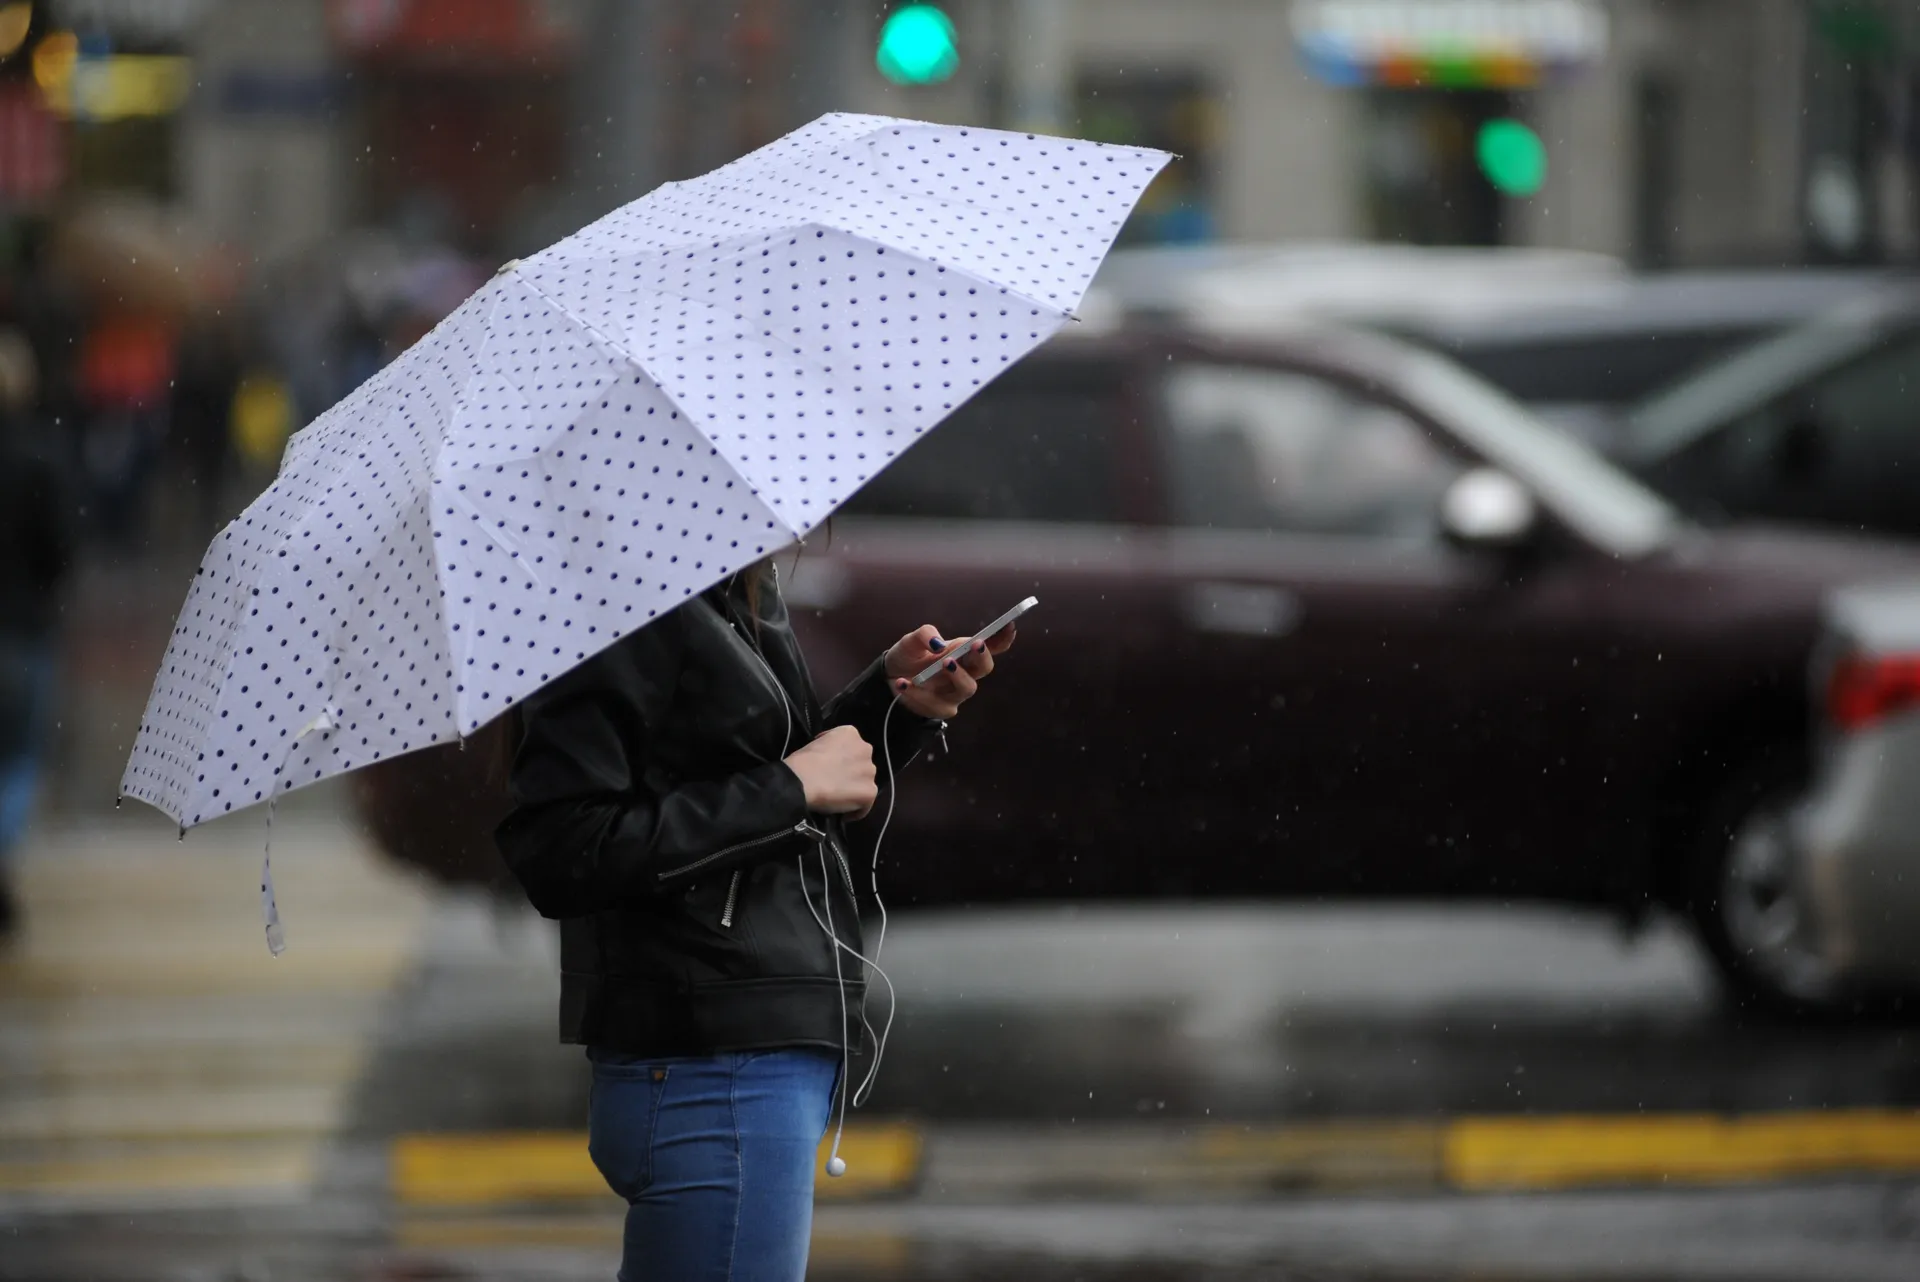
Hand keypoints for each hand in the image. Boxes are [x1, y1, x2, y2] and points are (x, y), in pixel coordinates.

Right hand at [783, 725, 877, 818]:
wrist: (802, 780)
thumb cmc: (803, 761)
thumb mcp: (817, 743)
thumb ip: (831, 749)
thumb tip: (831, 760)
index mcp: (850, 733)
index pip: (850, 747)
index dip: (841, 759)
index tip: (830, 769)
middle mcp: (865, 749)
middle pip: (861, 764)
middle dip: (851, 773)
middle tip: (835, 783)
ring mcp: (870, 771)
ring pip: (865, 783)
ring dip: (854, 790)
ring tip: (838, 800)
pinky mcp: (870, 792)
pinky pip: (865, 805)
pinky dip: (856, 811)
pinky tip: (843, 815)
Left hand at [884, 622, 1016, 719]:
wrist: (888, 679)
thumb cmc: (908, 656)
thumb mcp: (911, 640)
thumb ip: (925, 634)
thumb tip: (937, 644)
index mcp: (962, 652)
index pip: (989, 646)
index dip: (1003, 638)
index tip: (1010, 626)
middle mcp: (965, 672)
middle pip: (985, 668)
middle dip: (982, 657)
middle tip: (974, 645)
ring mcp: (955, 692)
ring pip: (967, 688)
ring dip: (957, 676)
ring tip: (941, 664)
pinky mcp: (942, 708)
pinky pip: (937, 704)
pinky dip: (918, 693)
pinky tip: (903, 683)